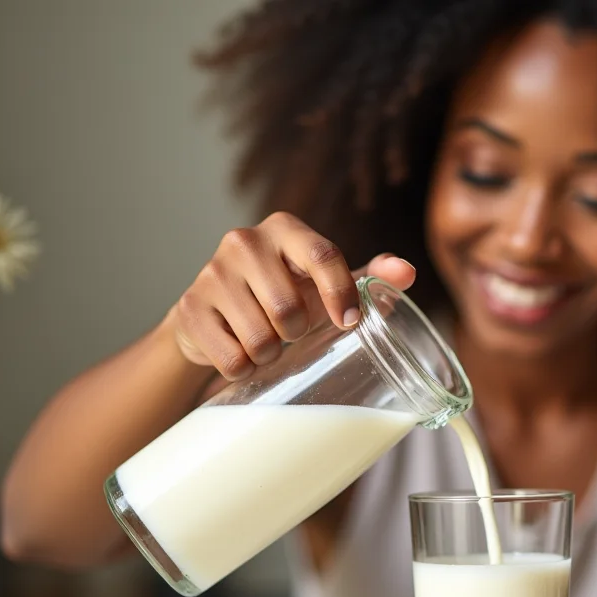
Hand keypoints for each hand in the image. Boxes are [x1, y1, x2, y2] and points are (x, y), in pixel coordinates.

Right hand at [170, 211, 415, 379]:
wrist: (212, 314)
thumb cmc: (283, 295)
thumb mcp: (325, 284)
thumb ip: (370, 278)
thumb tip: (407, 273)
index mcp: (284, 229)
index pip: (323, 256)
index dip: (340, 294)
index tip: (347, 323)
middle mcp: (244, 241)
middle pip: (289, 309)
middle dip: (296, 333)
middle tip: (289, 332)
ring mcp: (211, 273)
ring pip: (261, 340)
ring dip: (269, 354)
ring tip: (264, 341)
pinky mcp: (190, 309)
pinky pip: (232, 359)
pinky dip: (242, 368)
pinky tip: (237, 349)